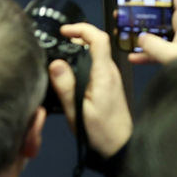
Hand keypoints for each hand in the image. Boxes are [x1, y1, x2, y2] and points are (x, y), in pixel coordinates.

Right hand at [48, 23, 132, 157]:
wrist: (120, 146)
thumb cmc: (101, 132)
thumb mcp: (77, 111)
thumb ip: (66, 86)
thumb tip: (56, 63)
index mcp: (104, 74)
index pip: (99, 39)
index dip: (82, 29)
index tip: (64, 31)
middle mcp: (111, 72)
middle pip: (98, 42)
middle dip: (79, 35)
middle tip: (59, 39)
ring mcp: (112, 78)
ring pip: (98, 53)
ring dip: (81, 47)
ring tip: (62, 49)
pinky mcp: (110, 85)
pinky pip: (97, 64)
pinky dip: (84, 59)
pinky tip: (71, 68)